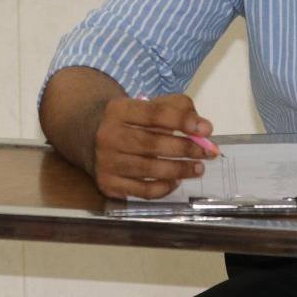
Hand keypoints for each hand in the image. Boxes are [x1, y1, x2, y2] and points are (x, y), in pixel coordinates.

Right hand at [90, 93, 216, 199]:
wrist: (88, 136)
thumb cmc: (129, 121)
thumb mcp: (146, 106)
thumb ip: (175, 109)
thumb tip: (202, 127)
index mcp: (118, 110)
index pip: (154, 114)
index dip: (182, 121)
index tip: (206, 129)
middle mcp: (108, 136)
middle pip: (152, 144)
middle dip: (185, 148)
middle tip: (208, 152)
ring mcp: (106, 162)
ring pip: (149, 169)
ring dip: (179, 169)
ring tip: (198, 168)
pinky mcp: (107, 183)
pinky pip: (142, 190)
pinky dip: (163, 188)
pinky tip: (175, 181)